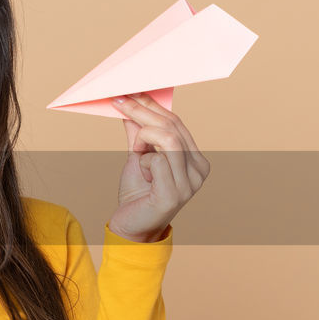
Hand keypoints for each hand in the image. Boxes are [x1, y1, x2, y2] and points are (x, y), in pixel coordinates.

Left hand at [106, 92, 209, 242]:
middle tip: (119, 100)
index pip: (176, 123)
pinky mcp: (175, 194)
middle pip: (171, 127)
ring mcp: (190, 184)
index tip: (132, 92)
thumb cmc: (138, 193)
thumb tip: (132, 104)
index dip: (152, 105)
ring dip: (143, 139)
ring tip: (136, 151)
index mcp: (196, 160)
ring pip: (167, 139)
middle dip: (142, 111)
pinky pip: (157, 160)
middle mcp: (199, 170)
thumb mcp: (138, 156)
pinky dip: (143, 162)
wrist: (131, 227)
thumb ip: (139, 133)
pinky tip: (143, 175)